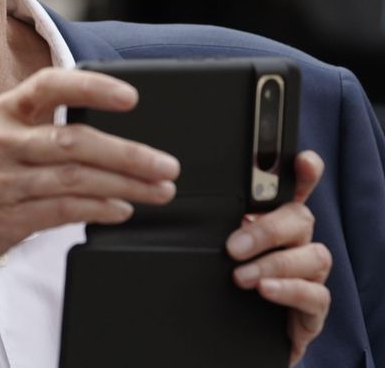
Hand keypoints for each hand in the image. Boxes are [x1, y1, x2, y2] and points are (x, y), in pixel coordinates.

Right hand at [0, 67, 179, 326]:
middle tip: (166, 165)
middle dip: (130, 154)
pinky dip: (98, 209)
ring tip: (158, 190)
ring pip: (75, 178)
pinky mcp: (3, 218)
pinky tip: (121, 209)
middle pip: (75, 141)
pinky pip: (62, 210)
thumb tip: (98, 134)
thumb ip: (31, 132)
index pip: (49, 86)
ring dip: (126, 185)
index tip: (131, 98)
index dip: (93, 87)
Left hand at [227, 151, 329, 365]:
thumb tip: (184, 205)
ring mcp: (307, 277)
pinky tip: (265, 290)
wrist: (225, 339)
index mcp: (270, 225)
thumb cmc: (220, 289)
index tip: (301, 160)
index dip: (302, 174)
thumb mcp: (209, 253)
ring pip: (314, 256)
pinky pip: (316, 294)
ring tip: (241, 276)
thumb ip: (211, 228)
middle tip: (233, 245)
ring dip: (274, 263)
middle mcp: (295, 246)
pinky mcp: (311, 311)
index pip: (292, 191)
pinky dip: (289, 290)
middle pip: (300, 219)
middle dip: (268, 230)